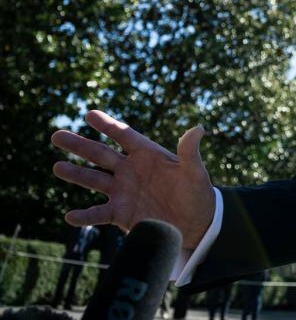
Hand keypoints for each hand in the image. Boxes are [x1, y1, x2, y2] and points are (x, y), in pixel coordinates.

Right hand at [50, 110, 215, 248]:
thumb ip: (190, 152)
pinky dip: (84, 216)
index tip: (90, 113)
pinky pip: (98, 213)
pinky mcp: (120, 213)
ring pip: (93, 180)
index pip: (124, 135)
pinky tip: (70, 216)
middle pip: (100, 154)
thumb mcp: (195, 172)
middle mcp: (130, 170)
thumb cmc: (198, 193)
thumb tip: (198, 129)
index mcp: (148, 155)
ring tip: (57, 167)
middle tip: (57, 135)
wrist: (196, 223)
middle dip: (79, 145)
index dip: (108, 125)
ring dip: (75, 174)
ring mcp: (123, 191)